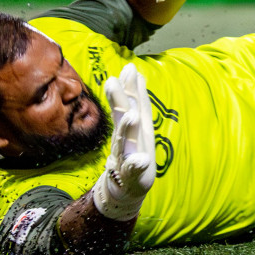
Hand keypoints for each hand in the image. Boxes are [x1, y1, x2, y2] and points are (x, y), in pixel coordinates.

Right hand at [91, 63, 154, 222]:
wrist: (124, 186)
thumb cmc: (133, 149)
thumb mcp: (137, 123)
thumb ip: (136, 98)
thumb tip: (136, 72)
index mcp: (131, 125)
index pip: (130, 103)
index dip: (129, 87)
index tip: (129, 68)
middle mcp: (125, 137)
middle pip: (121, 117)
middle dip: (119, 100)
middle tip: (113, 82)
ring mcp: (125, 156)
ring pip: (124, 142)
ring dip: (127, 128)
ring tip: (132, 115)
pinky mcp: (131, 175)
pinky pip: (133, 170)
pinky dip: (136, 164)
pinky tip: (141, 159)